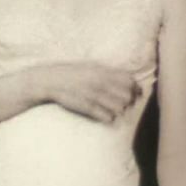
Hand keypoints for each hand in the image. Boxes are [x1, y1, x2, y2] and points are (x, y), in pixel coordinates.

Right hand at [28, 61, 142, 123]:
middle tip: (124, 103)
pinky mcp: (88, 107)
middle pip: (127, 95)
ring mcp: (94, 95)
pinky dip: (109, 118)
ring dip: (119, 110)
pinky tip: (104, 115)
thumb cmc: (72, 73)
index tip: (134, 93)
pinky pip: (108, 117)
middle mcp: (101, 83)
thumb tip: (129, 79)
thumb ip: (109, 73)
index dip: (134, 88)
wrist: (50, 81)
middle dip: (129, 101)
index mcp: (103, 71)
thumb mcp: (91, 67)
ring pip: (120, 108)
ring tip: (113, 109)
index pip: (130, 80)